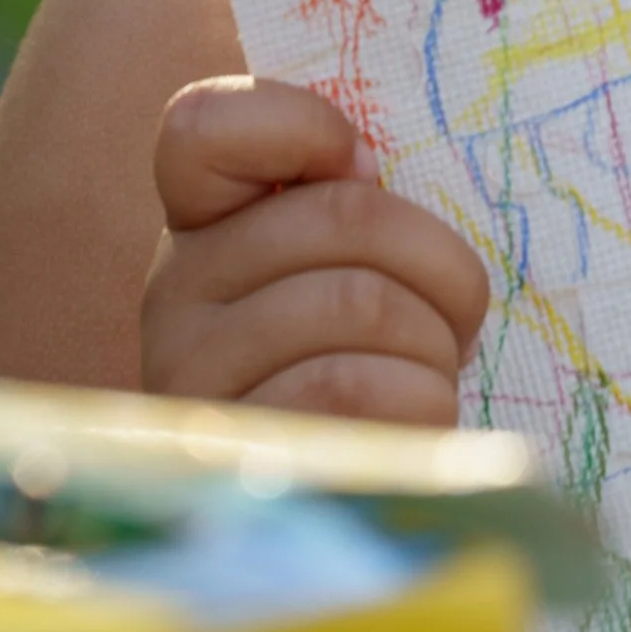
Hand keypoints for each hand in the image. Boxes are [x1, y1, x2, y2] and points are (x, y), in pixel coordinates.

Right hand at [140, 79, 489, 425]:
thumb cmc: (362, 364)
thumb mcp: (343, 268)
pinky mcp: (236, 448)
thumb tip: (358, 166)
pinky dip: (420, 398)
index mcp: (203, 225)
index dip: (299, 125)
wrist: (326, 506)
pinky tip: (412, 419)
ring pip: (360, 304)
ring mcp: (193, 371)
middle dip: (439, 265)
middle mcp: (176, 290)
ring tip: (430, 372)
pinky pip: (356, 388)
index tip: (362, 165)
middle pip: (345, 215)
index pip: (203, 127)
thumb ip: (346, 207)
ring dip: (434, 342)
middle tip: (453, 313)